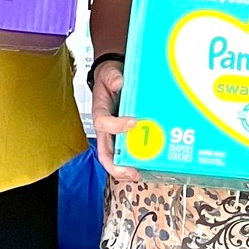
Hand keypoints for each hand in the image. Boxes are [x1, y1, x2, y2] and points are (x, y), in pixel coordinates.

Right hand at [91, 60, 141, 182]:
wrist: (114, 78)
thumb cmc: (110, 78)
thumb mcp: (109, 73)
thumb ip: (112, 77)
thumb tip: (119, 82)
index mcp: (100, 113)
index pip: (103, 123)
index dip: (116, 125)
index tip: (133, 122)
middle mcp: (106, 129)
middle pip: (106, 153)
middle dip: (117, 166)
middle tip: (132, 172)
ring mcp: (115, 136)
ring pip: (115, 158)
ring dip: (125, 170)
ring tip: (140, 175)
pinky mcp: (125, 138)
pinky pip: (127, 154)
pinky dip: (135, 163)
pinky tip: (147, 167)